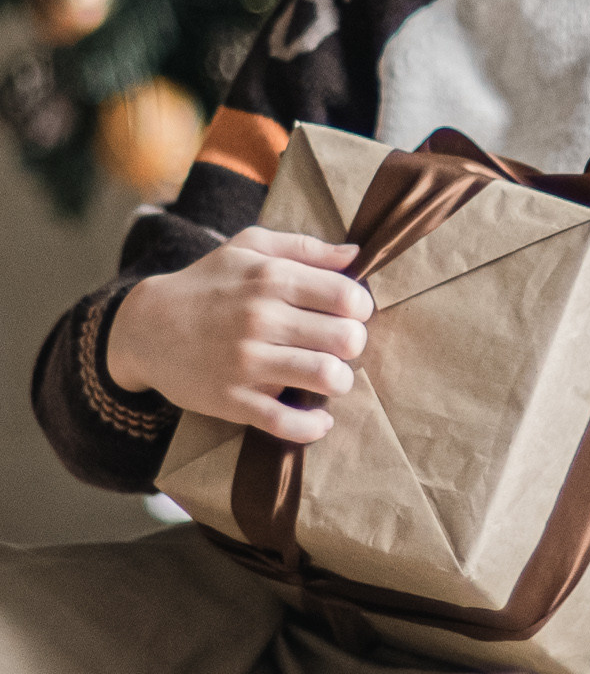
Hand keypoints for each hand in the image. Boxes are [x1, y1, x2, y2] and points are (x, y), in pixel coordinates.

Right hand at [104, 227, 371, 441]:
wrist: (144, 327)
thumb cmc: (207, 284)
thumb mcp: (249, 247)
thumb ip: (306, 247)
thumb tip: (357, 254)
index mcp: (271, 279)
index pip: (348, 297)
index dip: (360, 309)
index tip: (349, 315)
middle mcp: (261, 319)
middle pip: (347, 338)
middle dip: (354, 346)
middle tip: (339, 347)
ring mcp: (246, 362)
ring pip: (326, 377)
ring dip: (340, 382)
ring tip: (330, 378)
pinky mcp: (231, 400)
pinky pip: (286, 422)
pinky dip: (313, 426)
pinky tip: (319, 419)